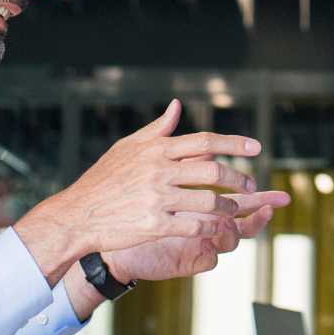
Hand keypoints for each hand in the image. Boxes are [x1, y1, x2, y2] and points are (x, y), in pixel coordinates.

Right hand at [12, 101, 260, 280]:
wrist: (77, 214)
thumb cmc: (103, 179)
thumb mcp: (127, 147)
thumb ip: (157, 129)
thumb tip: (177, 106)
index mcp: (156, 150)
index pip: (205, 142)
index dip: (234, 144)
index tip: (256, 148)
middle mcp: (159, 171)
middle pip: (213, 171)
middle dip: (238, 178)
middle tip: (249, 185)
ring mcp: (157, 198)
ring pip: (208, 200)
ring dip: (227, 206)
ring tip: (233, 209)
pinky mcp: (154, 224)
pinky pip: (194, 225)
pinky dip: (211, 227)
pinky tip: (217, 228)